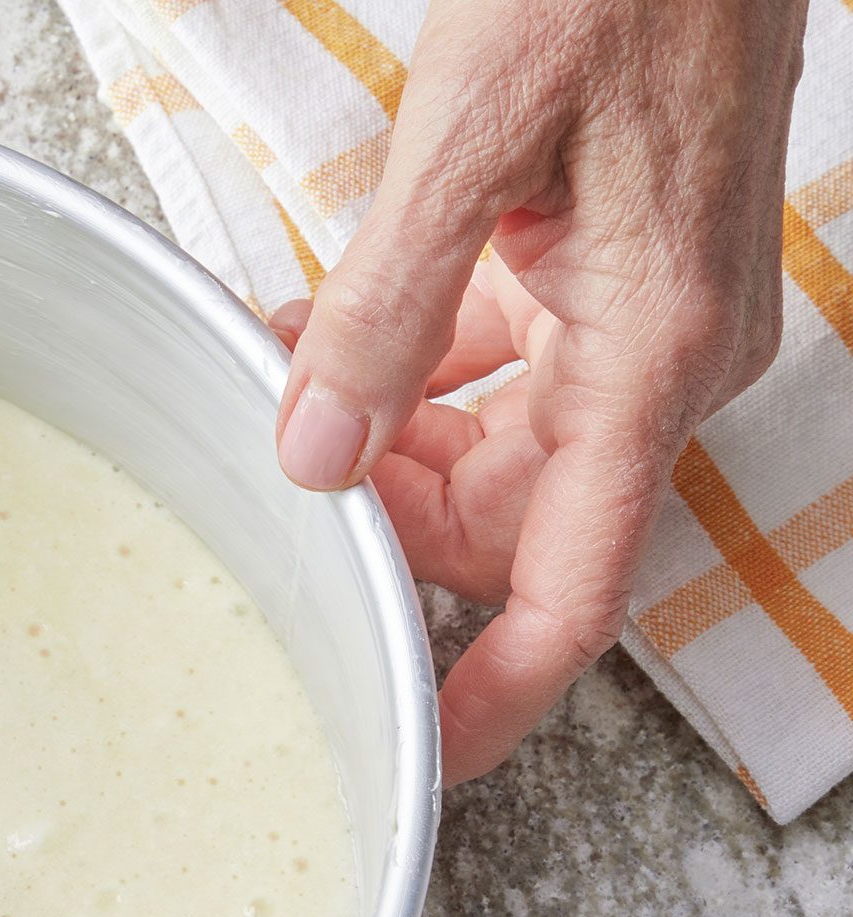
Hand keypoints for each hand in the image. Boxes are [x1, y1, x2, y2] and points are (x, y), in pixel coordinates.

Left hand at [269, 0, 804, 781]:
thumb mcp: (470, 142)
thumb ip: (384, 312)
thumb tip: (309, 453)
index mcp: (652, 353)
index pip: (573, 589)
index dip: (494, 694)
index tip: (417, 752)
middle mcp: (662, 355)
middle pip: (511, 520)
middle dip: (389, 515)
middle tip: (277, 469)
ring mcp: (640, 316)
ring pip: (493, 445)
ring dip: (381, 434)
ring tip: (276, 380)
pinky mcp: (608, 270)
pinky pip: (497, 362)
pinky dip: (406, 363)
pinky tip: (316, 332)